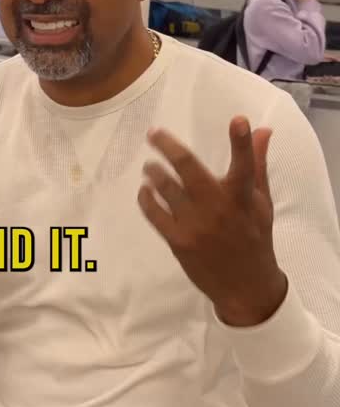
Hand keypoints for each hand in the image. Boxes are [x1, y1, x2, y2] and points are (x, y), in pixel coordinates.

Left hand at [138, 118, 286, 326]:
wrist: (245, 286)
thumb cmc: (254, 238)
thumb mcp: (261, 202)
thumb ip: (257, 165)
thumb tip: (262, 130)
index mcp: (242, 197)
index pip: (245, 165)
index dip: (242, 142)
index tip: (238, 119)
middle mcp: (218, 207)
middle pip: (188, 167)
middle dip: (167, 145)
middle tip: (154, 134)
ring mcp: (196, 224)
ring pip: (166, 187)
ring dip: (153, 171)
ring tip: (148, 166)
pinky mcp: (179, 241)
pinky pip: (155, 213)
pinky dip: (146, 198)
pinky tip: (144, 191)